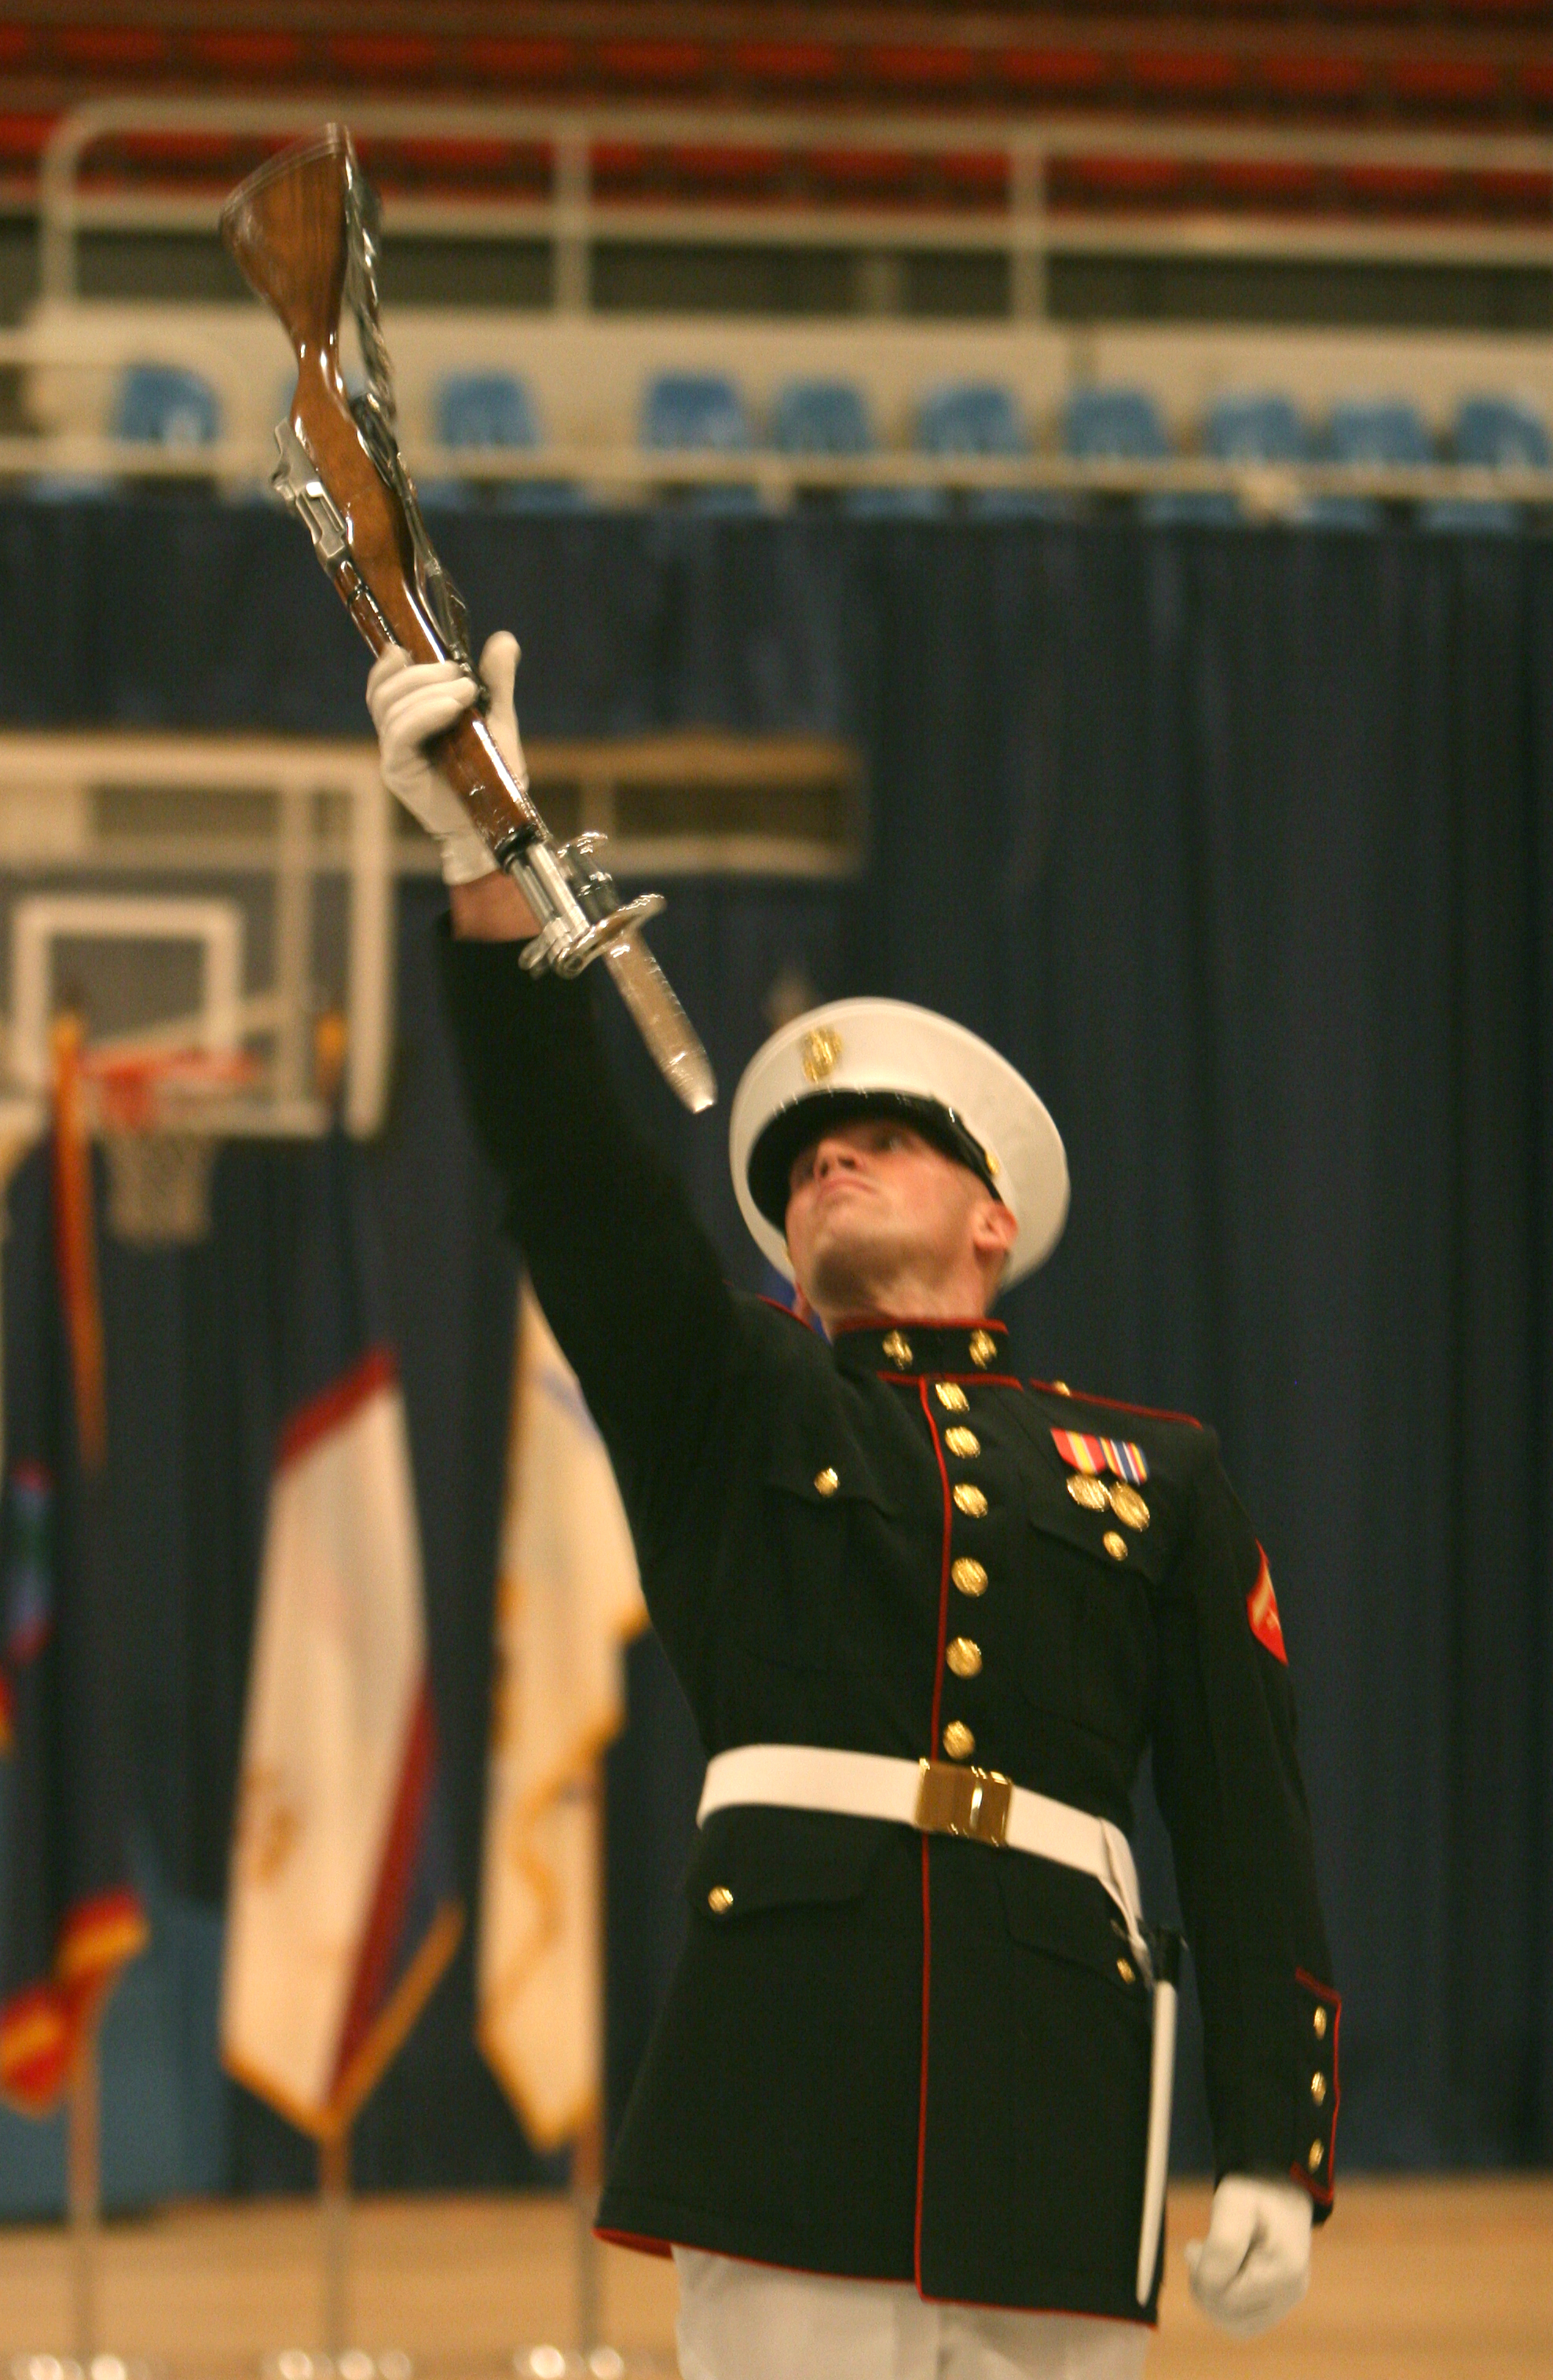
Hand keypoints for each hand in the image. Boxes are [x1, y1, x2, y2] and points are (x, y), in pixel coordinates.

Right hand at [365, 631, 527, 885]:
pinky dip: (424, 714)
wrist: (500, 822)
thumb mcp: (497, 719)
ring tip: (466, 691)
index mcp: (410, 720)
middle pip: (386, 690)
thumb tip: (504, 639)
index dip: (389, 664)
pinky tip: (452, 709)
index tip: (411, 648)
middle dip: (422, 672)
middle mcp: (396, 736)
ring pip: (391, 707)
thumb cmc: (495, 776)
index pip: (383, 684)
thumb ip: (496, 682)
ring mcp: (394, 755)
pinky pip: (400, 734)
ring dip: (429, 690)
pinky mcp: (398, 773)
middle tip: (462, 675)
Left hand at [1185, 2176, 1311, 2336]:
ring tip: (1207, 2260)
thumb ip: (1223, 2244)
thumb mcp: (1234, 2203)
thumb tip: (1209, 2283)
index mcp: (1286, 2269)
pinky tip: (1218, 2273)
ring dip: (1209, 2295)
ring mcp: (1285, 2302)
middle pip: (1228, 2314)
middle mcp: (1290, 2293)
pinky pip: (1239, 2322)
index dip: (1202, 2275)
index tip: (1195, 2245)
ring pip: (1231, 2323)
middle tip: (1197, 2250)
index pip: (1228, 2297)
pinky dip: (1220, 2302)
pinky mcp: (1274, 2305)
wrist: (1277, 2189)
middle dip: (1203, 2284)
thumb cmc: (1254, 2192)